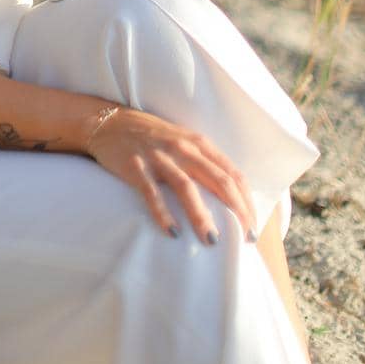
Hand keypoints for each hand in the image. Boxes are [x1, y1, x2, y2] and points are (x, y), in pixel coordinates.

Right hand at [82, 104, 258, 244]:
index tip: (252, 228)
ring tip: (212, 241)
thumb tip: (231, 199)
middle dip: (235, 211)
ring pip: (186, 187)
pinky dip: (163, 213)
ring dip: (201, 215)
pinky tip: (172, 232)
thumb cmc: (154, 138)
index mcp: (200, 144)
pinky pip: (151, 192)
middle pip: (218, 181)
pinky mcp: (135, 166)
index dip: (246, 202)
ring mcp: (159, 157)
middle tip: (244, 238)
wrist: (111, 123)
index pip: (233, 175)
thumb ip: (205, 164)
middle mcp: (183, 149)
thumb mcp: (185, 144)